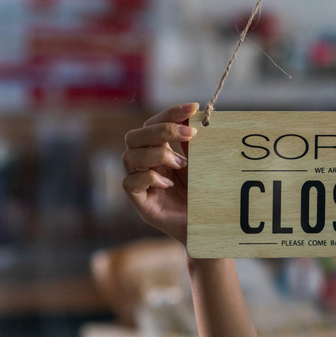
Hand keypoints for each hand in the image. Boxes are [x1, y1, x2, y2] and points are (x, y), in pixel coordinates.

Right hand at [122, 103, 198, 243]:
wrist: (207, 228)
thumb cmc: (205, 195)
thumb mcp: (201, 163)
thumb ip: (193, 143)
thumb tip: (196, 115)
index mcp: (158, 151)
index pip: (152, 123)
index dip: (170, 113)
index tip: (194, 108)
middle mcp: (145, 165)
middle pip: (133, 136)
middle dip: (161, 130)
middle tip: (189, 136)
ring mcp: (140, 184)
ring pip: (128, 157)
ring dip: (157, 155)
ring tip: (181, 165)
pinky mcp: (140, 204)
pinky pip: (129, 183)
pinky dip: (149, 178)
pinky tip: (169, 184)